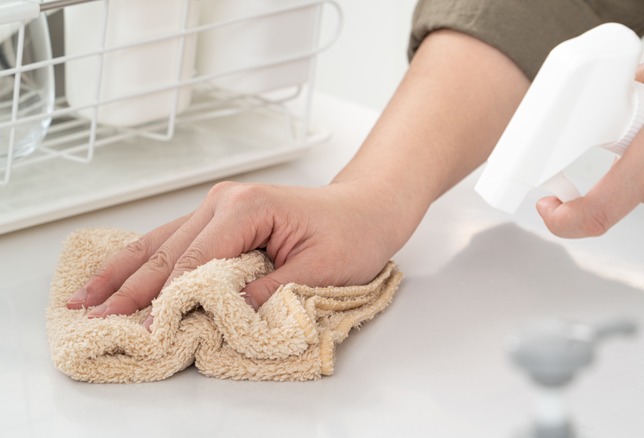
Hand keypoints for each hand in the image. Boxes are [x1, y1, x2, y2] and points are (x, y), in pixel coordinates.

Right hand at [66, 181, 415, 324]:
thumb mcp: (319, 270)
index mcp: (246, 209)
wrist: (366, 208)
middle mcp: (223, 201)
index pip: (193, 261)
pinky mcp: (220, 216)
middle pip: (167, 252)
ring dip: (122, 273)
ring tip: (84, 299)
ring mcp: (218, 205)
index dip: (166, 300)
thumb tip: (221, 316)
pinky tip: (118, 274)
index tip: (144, 332)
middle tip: (96, 321)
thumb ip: (267, 293)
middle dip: (130, 290)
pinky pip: (173, 239)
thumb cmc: (352, 234)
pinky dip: (143, 261)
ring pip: (159, 242)